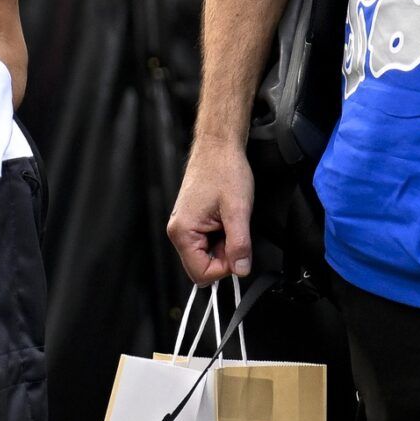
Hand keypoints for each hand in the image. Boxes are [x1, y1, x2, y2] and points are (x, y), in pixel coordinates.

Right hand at [167, 140, 254, 284]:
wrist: (218, 146)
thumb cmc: (224, 169)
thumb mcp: (238, 210)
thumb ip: (239, 244)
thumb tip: (241, 270)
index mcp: (183, 231)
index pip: (201, 274)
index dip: (225, 268)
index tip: (239, 251)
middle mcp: (178, 230)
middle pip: (202, 266)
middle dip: (224, 256)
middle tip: (235, 231)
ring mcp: (183, 225)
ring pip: (206, 255)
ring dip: (224, 245)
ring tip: (230, 220)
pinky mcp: (191, 221)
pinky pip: (206, 242)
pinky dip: (220, 236)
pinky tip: (225, 218)